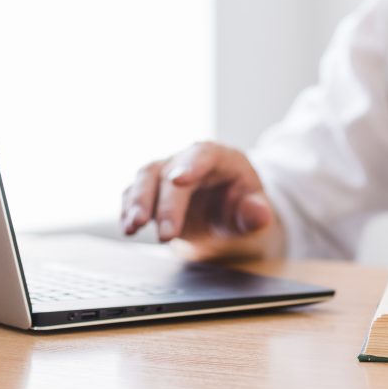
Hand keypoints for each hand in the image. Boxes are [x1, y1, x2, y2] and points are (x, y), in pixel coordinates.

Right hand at [121, 142, 282, 259]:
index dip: (191, 165)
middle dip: (165, 204)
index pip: (204, 153)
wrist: (225, 216)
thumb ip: (257, 213)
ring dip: (137, 202)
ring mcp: (167, 173)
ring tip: (133, 227)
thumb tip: (259, 213)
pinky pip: (134, 193)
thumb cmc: (241, 208)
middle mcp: (189, 160)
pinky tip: (128, 228)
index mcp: (221, 158)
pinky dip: (128, 210)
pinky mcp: (151, 190)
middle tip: (166, 235)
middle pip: (169, 171)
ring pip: (146, 177)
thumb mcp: (255, 212)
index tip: (179, 180)